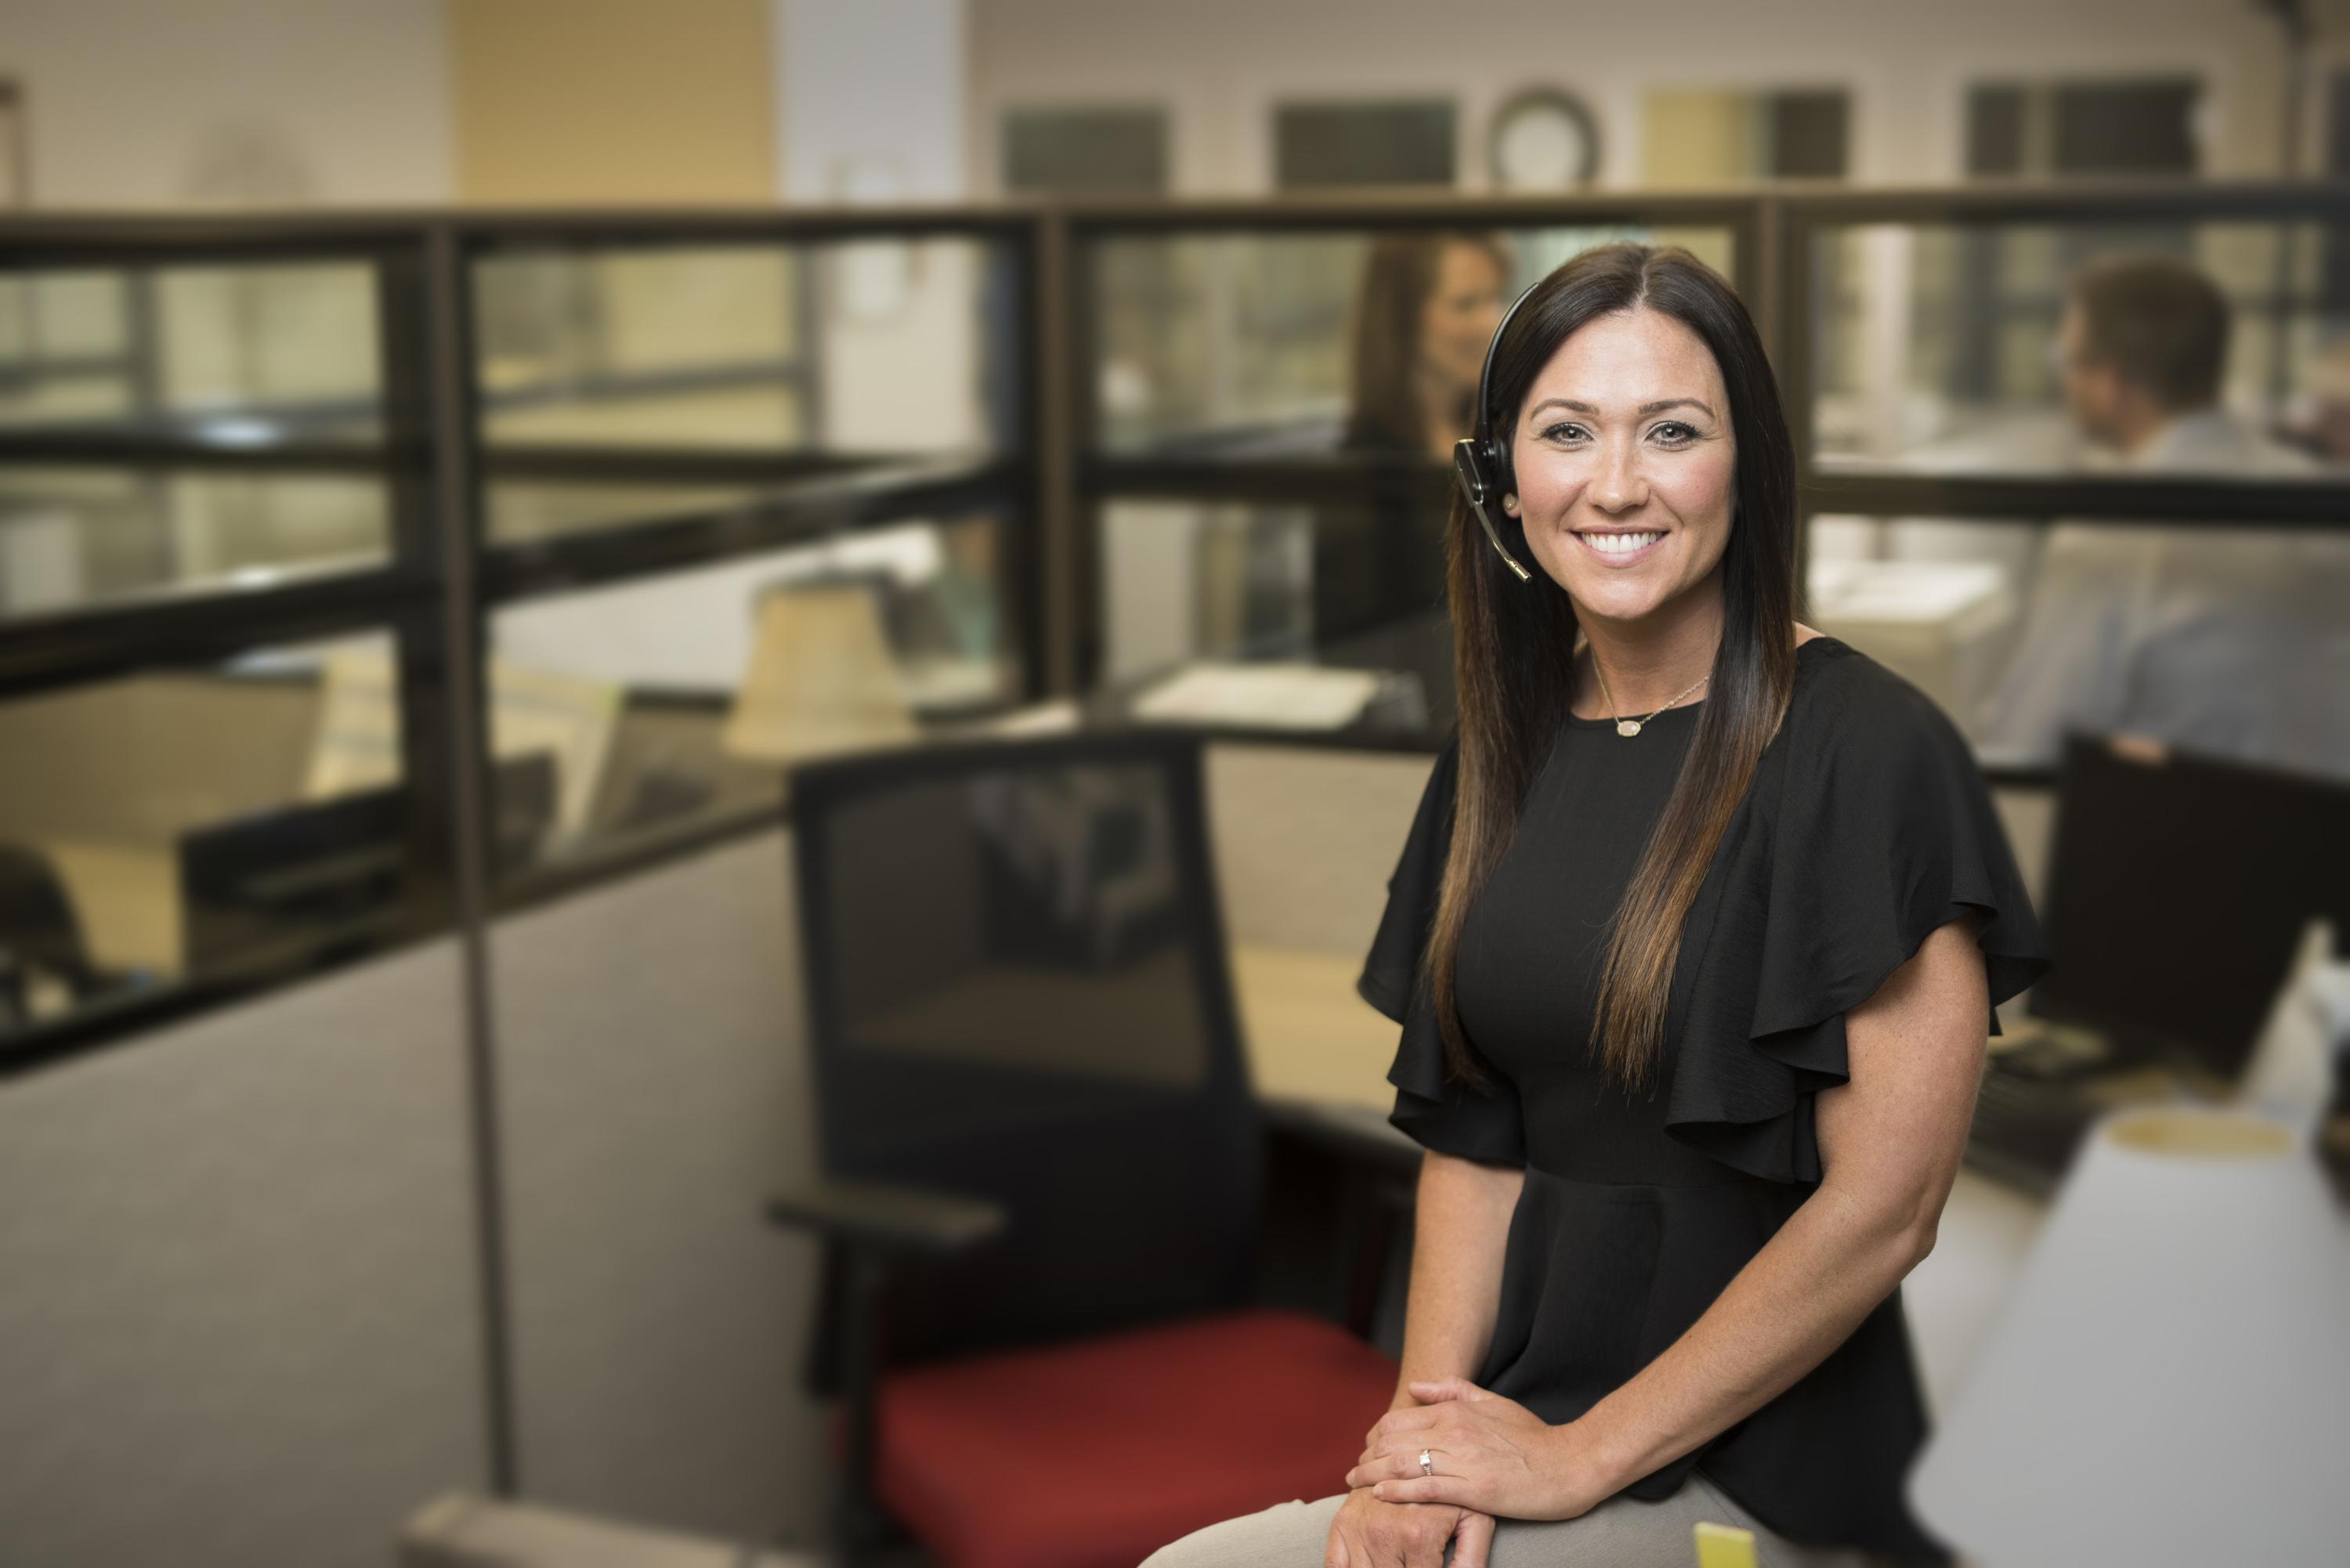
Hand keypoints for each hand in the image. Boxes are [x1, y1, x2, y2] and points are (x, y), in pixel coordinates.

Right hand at [1323, 1486, 1494, 1567]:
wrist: (1424, 1449)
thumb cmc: (1456, 1491)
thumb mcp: (1476, 1521)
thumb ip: (1471, 1558)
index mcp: (1418, 1535)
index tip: (1429, 1562)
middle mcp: (1384, 1532)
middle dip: (1400, 1567)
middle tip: (1411, 1557)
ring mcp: (1359, 1528)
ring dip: (1376, 1567)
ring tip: (1395, 1557)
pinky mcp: (1343, 1522)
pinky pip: (1333, 1564)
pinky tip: (1366, 1562)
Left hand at [1344, 1377, 1615, 1520]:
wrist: (1572, 1462)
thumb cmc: (1534, 1436)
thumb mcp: (1493, 1402)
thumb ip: (1453, 1390)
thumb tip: (1415, 1386)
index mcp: (1455, 1410)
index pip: (1397, 1420)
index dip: (1374, 1436)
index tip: (1367, 1450)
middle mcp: (1454, 1430)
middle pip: (1391, 1441)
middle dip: (1366, 1456)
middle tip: (1353, 1470)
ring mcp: (1463, 1459)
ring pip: (1402, 1464)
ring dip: (1371, 1475)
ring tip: (1354, 1483)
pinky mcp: (1475, 1488)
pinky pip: (1426, 1488)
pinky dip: (1397, 1492)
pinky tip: (1379, 1495)